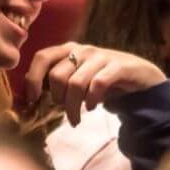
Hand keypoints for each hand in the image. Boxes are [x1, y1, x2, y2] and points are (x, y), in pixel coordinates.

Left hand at [25, 42, 167, 124]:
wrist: (138, 76)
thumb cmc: (101, 80)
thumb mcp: (77, 79)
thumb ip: (57, 84)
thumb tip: (31, 99)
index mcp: (68, 50)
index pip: (42, 57)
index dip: (33, 78)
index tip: (33, 99)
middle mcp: (82, 50)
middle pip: (57, 76)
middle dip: (57, 99)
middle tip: (64, 111)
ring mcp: (101, 57)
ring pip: (76, 83)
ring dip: (73, 107)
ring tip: (76, 119)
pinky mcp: (118, 66)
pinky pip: (97, 84)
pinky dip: (91, 100)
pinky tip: (91, 108)